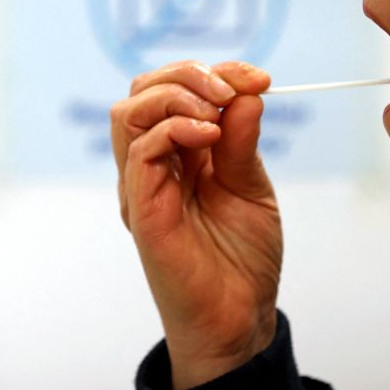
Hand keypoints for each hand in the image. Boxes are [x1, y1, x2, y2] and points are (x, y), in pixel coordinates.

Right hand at [111, 60, 280, 389]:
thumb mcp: (251, 185)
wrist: (240, 316)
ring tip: (216, 112)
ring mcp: (142, 185)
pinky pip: (139, 152)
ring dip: (175, 95)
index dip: (216, 73)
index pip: (177, 89)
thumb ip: (241, 140)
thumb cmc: (242, 257)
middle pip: (143, 90)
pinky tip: (208, 137)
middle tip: (233, 90)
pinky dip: (172, 129)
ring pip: (129, 112)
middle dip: (189, 74)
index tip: (260, 79)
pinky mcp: (141, 209)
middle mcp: (153, 163)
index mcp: (180, 152)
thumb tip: (247, 91)